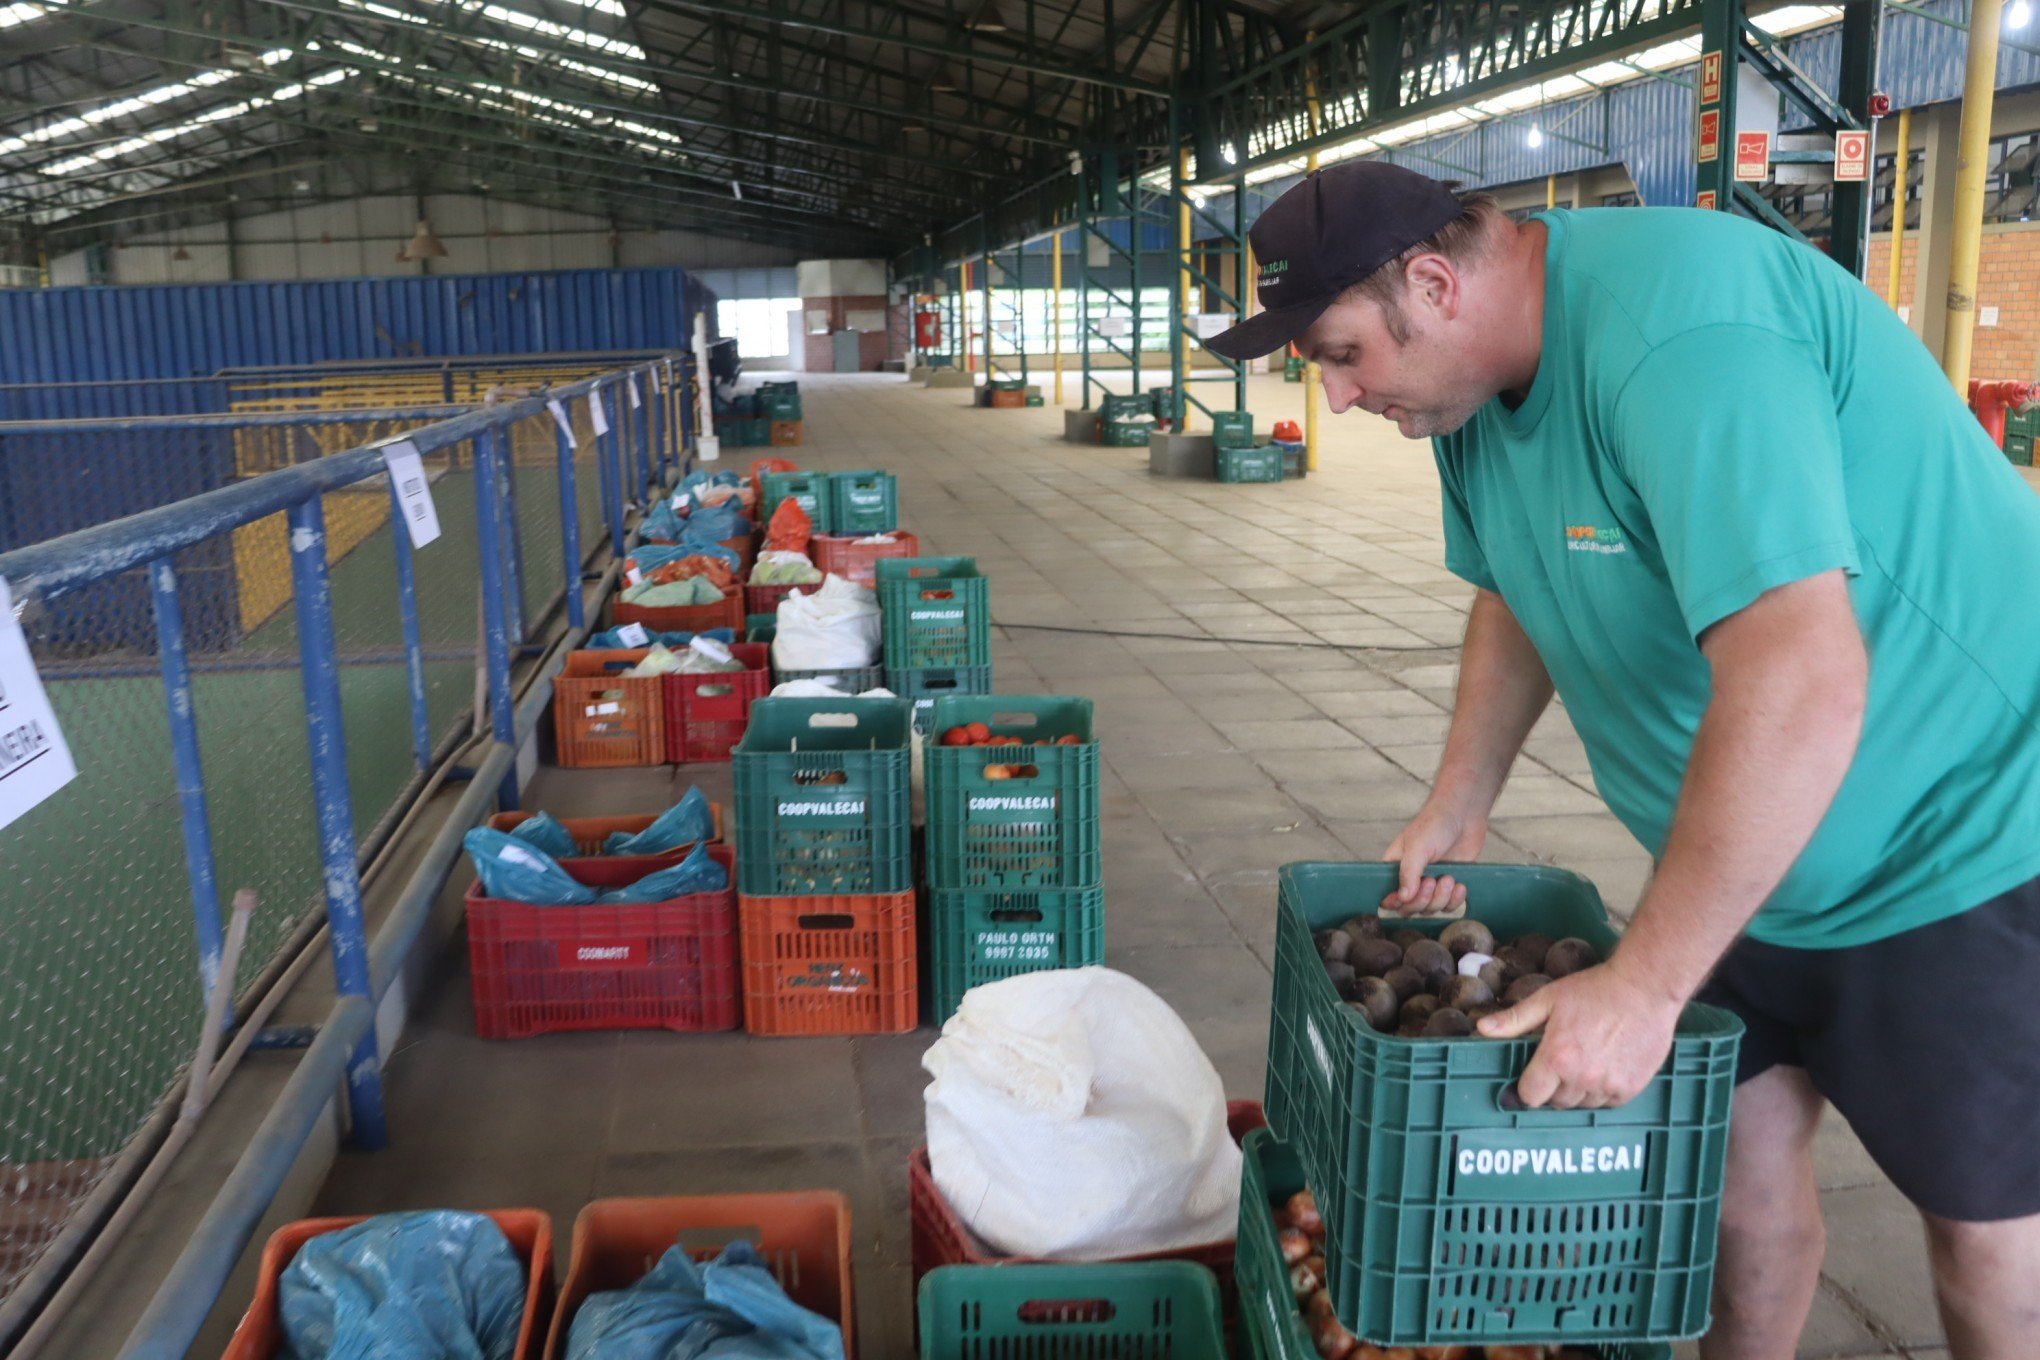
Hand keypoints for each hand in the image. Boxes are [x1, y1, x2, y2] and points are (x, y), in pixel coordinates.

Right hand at [1380, 797, 1487, 914]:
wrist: (1464, 815)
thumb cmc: (1435, 824)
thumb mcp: (1417, 846)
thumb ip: (1408, 873)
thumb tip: (1403, 899)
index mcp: (1395, 868)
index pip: (1388, 897)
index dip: (1397, 902)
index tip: (1409, 895)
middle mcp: (1411, 879)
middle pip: (1410, 908)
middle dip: (1422, 900)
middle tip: (1431, 881)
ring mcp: (1431, 884)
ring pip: (1430, 909)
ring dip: (1440, 898)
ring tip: (1448, 878)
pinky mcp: (1450, 886)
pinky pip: (1449, 907)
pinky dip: (1455, 900)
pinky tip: (1460, 884)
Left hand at [1479, 958, 1683, 1107]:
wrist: (1644, 989)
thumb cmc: (1594, 990)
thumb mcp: (1548, 999)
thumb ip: (1514, 1019)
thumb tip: (1482, 1029)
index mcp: (1557, 1058)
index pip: (1530, 1096)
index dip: (1528, 1086)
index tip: (1533, 1074)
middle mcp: (1582, 1078)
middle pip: (1556, 1102)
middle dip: (1553, 1086)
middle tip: (1562, 1061)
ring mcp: (1608, 1086)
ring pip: (1582, 1104)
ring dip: (1578, 1090)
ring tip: (1586, 1060)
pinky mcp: (1631, 1088)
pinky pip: (1608, 1103)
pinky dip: (1603, 1091)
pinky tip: (1605, 1066)